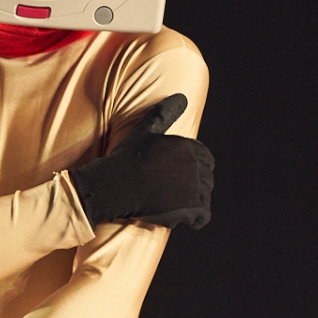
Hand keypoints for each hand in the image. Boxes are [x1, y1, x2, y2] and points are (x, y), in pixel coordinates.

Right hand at [68, 93, 213, 230]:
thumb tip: (182, 97)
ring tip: (177, 207)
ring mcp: (192, 187)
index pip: (206, 159)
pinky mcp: (188, 209)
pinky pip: (203, 216)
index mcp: (187, 146)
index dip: (195, 170)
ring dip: (195, 204)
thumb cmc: (125, 158)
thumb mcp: (144, 130)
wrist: (112, 187)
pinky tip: (188, 220)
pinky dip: (198, 219)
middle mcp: (193, 165)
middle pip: (206, 180)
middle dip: (195, 187)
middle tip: (176, 195)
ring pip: (205, 198)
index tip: (180, 178)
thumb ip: (164, 113)